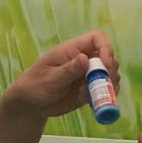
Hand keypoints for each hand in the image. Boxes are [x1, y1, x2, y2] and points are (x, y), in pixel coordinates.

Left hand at [1, 30, 118, 119]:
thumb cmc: (35, 85)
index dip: (106, 48)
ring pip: (110, 75)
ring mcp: (88, 75)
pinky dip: (104, 97)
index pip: (97, 38)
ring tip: (92, 96)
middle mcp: (84, 60)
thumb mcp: (49, 79)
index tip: (106, 65)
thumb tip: (85, 58)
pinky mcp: (89, 89)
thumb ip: (68, 70)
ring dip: (108, 86)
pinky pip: (104, 90)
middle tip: (105, 86)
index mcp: (73, 50)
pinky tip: (91, 104)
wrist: (31, 104)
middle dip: (111, 71)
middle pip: (108, 57)